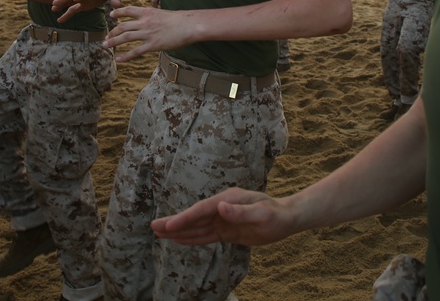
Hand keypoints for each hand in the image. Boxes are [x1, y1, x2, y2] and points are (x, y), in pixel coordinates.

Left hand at [104, 6, 195, 61]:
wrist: (188, 25)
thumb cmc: (179, 19)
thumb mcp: (162, 13)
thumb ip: (152, 16)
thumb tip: (149, 18)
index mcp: (147, 12)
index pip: (128, 10)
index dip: (118, 12)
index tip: (111, 15)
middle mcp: (144, 22)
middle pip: (123, 26)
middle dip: (112, 32)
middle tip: (106, 38)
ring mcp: (148, 34)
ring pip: (125, 38)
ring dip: (113, 42)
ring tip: (105, 46)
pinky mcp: (153, 45)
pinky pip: (136, 51)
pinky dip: (125, 56)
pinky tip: (118, 59)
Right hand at [151, 187, 294, 246]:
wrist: (286, 218)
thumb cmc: (276, 215)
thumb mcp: (262, 214)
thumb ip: (240, 212)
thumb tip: (220, 207)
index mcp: (228, 200)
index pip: (202, 210)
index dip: (185, 218)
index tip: (169, 226)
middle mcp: (222, 207)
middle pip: (194, 217)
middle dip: (174, 222)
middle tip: (153, 227)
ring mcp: (222, 218)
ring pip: (197, 227)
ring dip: (179, 231)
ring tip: (158, 233)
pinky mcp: (226, 230)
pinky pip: (205, 235)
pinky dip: (191, 238)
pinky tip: (178, 239)